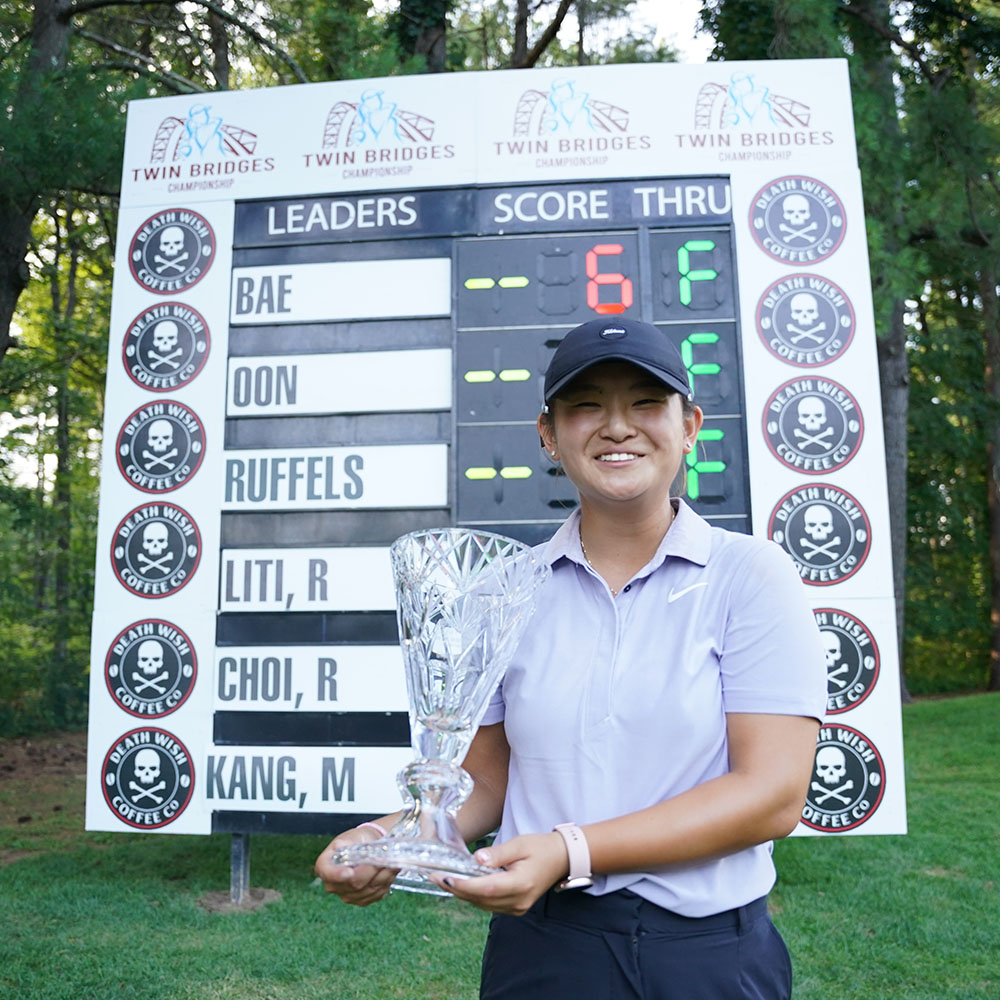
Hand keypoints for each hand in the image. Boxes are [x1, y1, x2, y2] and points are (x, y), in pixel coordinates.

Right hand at [314, 826, 396, 906]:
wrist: (366, 847)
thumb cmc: (356, 840)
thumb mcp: (350, 836)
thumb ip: (346, 842)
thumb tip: (342, 846)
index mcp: (324, 866)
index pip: (327, 873)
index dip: (337, 875)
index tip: (349, 872)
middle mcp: (332, 885)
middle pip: (355, 883)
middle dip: (372, 870)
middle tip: (386, 858)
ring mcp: (347, 896)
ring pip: (370, 889)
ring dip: (384, 875)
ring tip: (393, 861)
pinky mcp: (362, 900)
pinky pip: (377, 894)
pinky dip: (387, 881)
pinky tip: (391, 870)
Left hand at [433, 832, 568, 915]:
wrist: (562, 858)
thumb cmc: (541, 847)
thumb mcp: (520, 844)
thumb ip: (498, 853)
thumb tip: (477, 859)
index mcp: (521, 884)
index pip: (486, 889)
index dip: (463, 885)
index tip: (444, 878)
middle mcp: (518, 901)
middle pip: (481, 899)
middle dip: (456, 889)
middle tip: (434, 876)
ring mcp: (517, 907)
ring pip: (483, 905)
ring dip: (463, 894)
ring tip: (443, 880)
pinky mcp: (515, 907)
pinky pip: (490, 905)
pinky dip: (475, 896)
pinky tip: (463, 885)